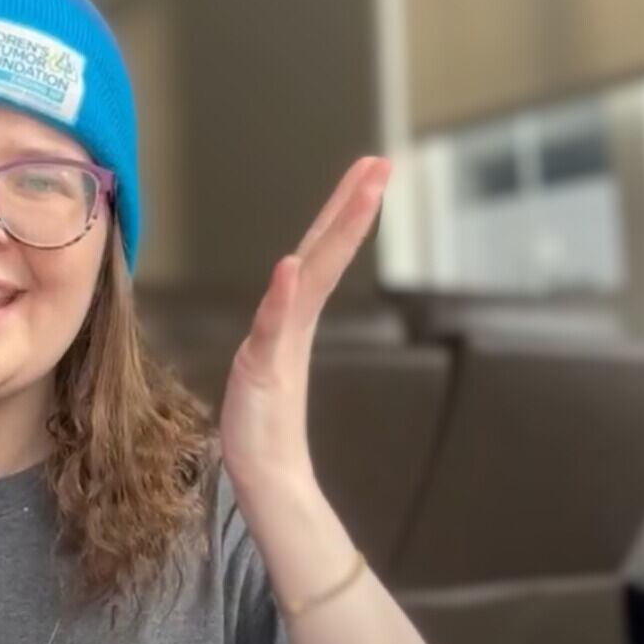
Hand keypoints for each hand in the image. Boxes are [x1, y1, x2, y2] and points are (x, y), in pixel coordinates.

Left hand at [219, 157, 391, 495]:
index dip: (344, 211)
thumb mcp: (265, 361)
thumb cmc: (263, 425)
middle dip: (352, 206)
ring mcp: (281, 342)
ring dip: (336, 232)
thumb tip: (290, 296)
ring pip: (312, 276)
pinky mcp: (265, 369)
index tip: (369, 170)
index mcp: (294, 317)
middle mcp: (292, 322)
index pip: (323, 252)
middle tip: (381, 164)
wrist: (264, 478)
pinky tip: (290, 266)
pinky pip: (275, 326)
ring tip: (361, 191)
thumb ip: (278, 326)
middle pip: (326, 253)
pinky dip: (284, 295)